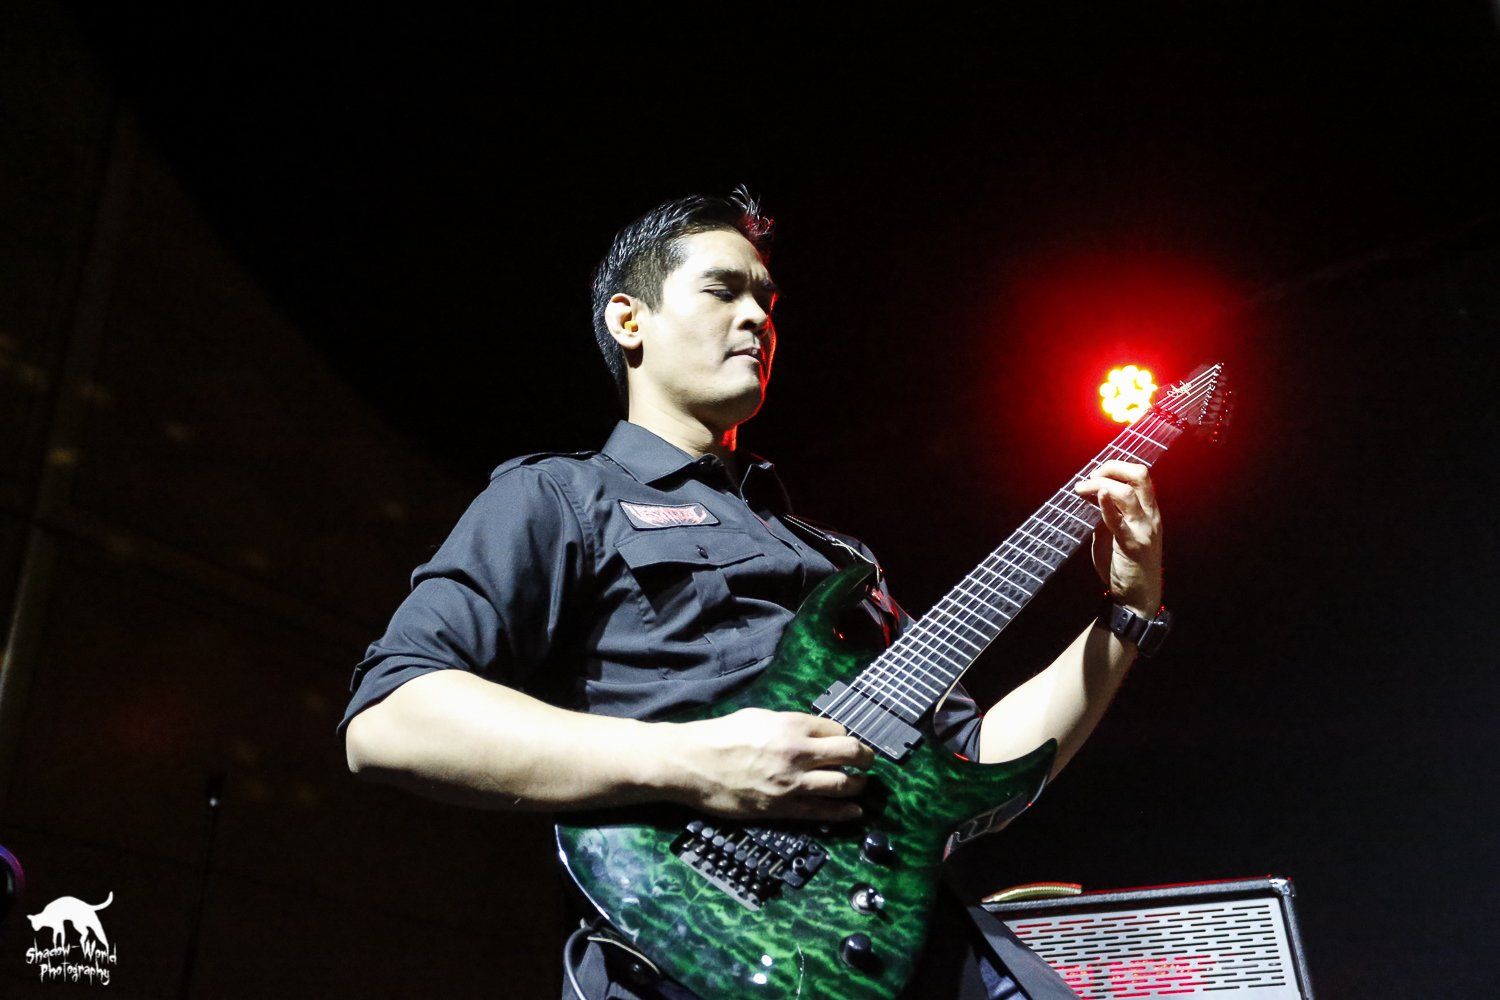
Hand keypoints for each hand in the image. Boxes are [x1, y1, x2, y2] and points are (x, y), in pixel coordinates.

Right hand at [662, 708, 873, 821]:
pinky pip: (822, 811)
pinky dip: (844, 812)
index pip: (837, 729)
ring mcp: (792, 782)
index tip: (845, 743)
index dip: (845, 736)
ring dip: (858, 785)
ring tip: (861, 785)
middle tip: (868, 761)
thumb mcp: (758, 716)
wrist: (692, 763)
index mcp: (791, 725)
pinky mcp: (782, 808)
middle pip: (849, 753)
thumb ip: (788, 724)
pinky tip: (855, 812)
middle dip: (865, 757)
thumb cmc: (720, 736)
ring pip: (842, 784)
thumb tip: (811, 732)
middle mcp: (798, 752)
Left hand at [1072, 460, 1162, 615]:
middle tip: (1090, 477)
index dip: (1116, 467)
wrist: (1137, 596)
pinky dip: (1107, 505)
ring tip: (1080, 489)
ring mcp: (1144, 529)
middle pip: (1140, 475)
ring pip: (1128, 493)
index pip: (1139, 475)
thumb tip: (1089, 493)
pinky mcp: (1132, 544)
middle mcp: (1150, 515)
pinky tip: (1098, 497)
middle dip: (1112, 468)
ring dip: (1100, 485)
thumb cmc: (1125, 563)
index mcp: (1148, 510)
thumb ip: (1108, 513)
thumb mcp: (1116, 531)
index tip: (1094, 474)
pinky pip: (1119, 520)